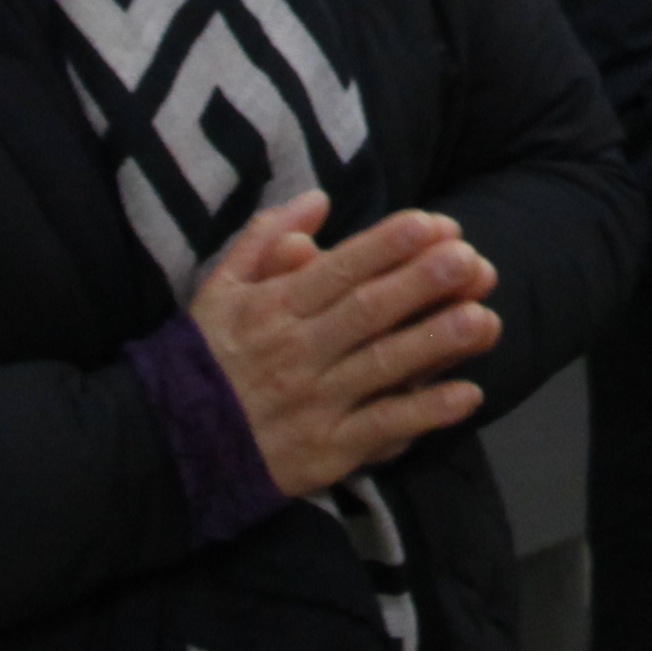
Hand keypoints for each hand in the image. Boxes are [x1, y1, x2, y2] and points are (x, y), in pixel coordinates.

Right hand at [190, 194, 502, 496]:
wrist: (169, 447)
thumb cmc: (203, 360)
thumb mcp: (220, 290)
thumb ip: (265, 239)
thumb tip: (319, 200)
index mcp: (272, 309)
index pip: (338, 271)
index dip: (387, 246)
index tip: (433, 224)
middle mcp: (296, 352)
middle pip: (367, 312)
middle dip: (420, 285)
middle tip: (468, 260)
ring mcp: (314, 403)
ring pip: (381, 367)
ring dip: (435, 343)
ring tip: (483, 320)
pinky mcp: (326, 450)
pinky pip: (381, 428)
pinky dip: (424, 413)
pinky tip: (466, 394)